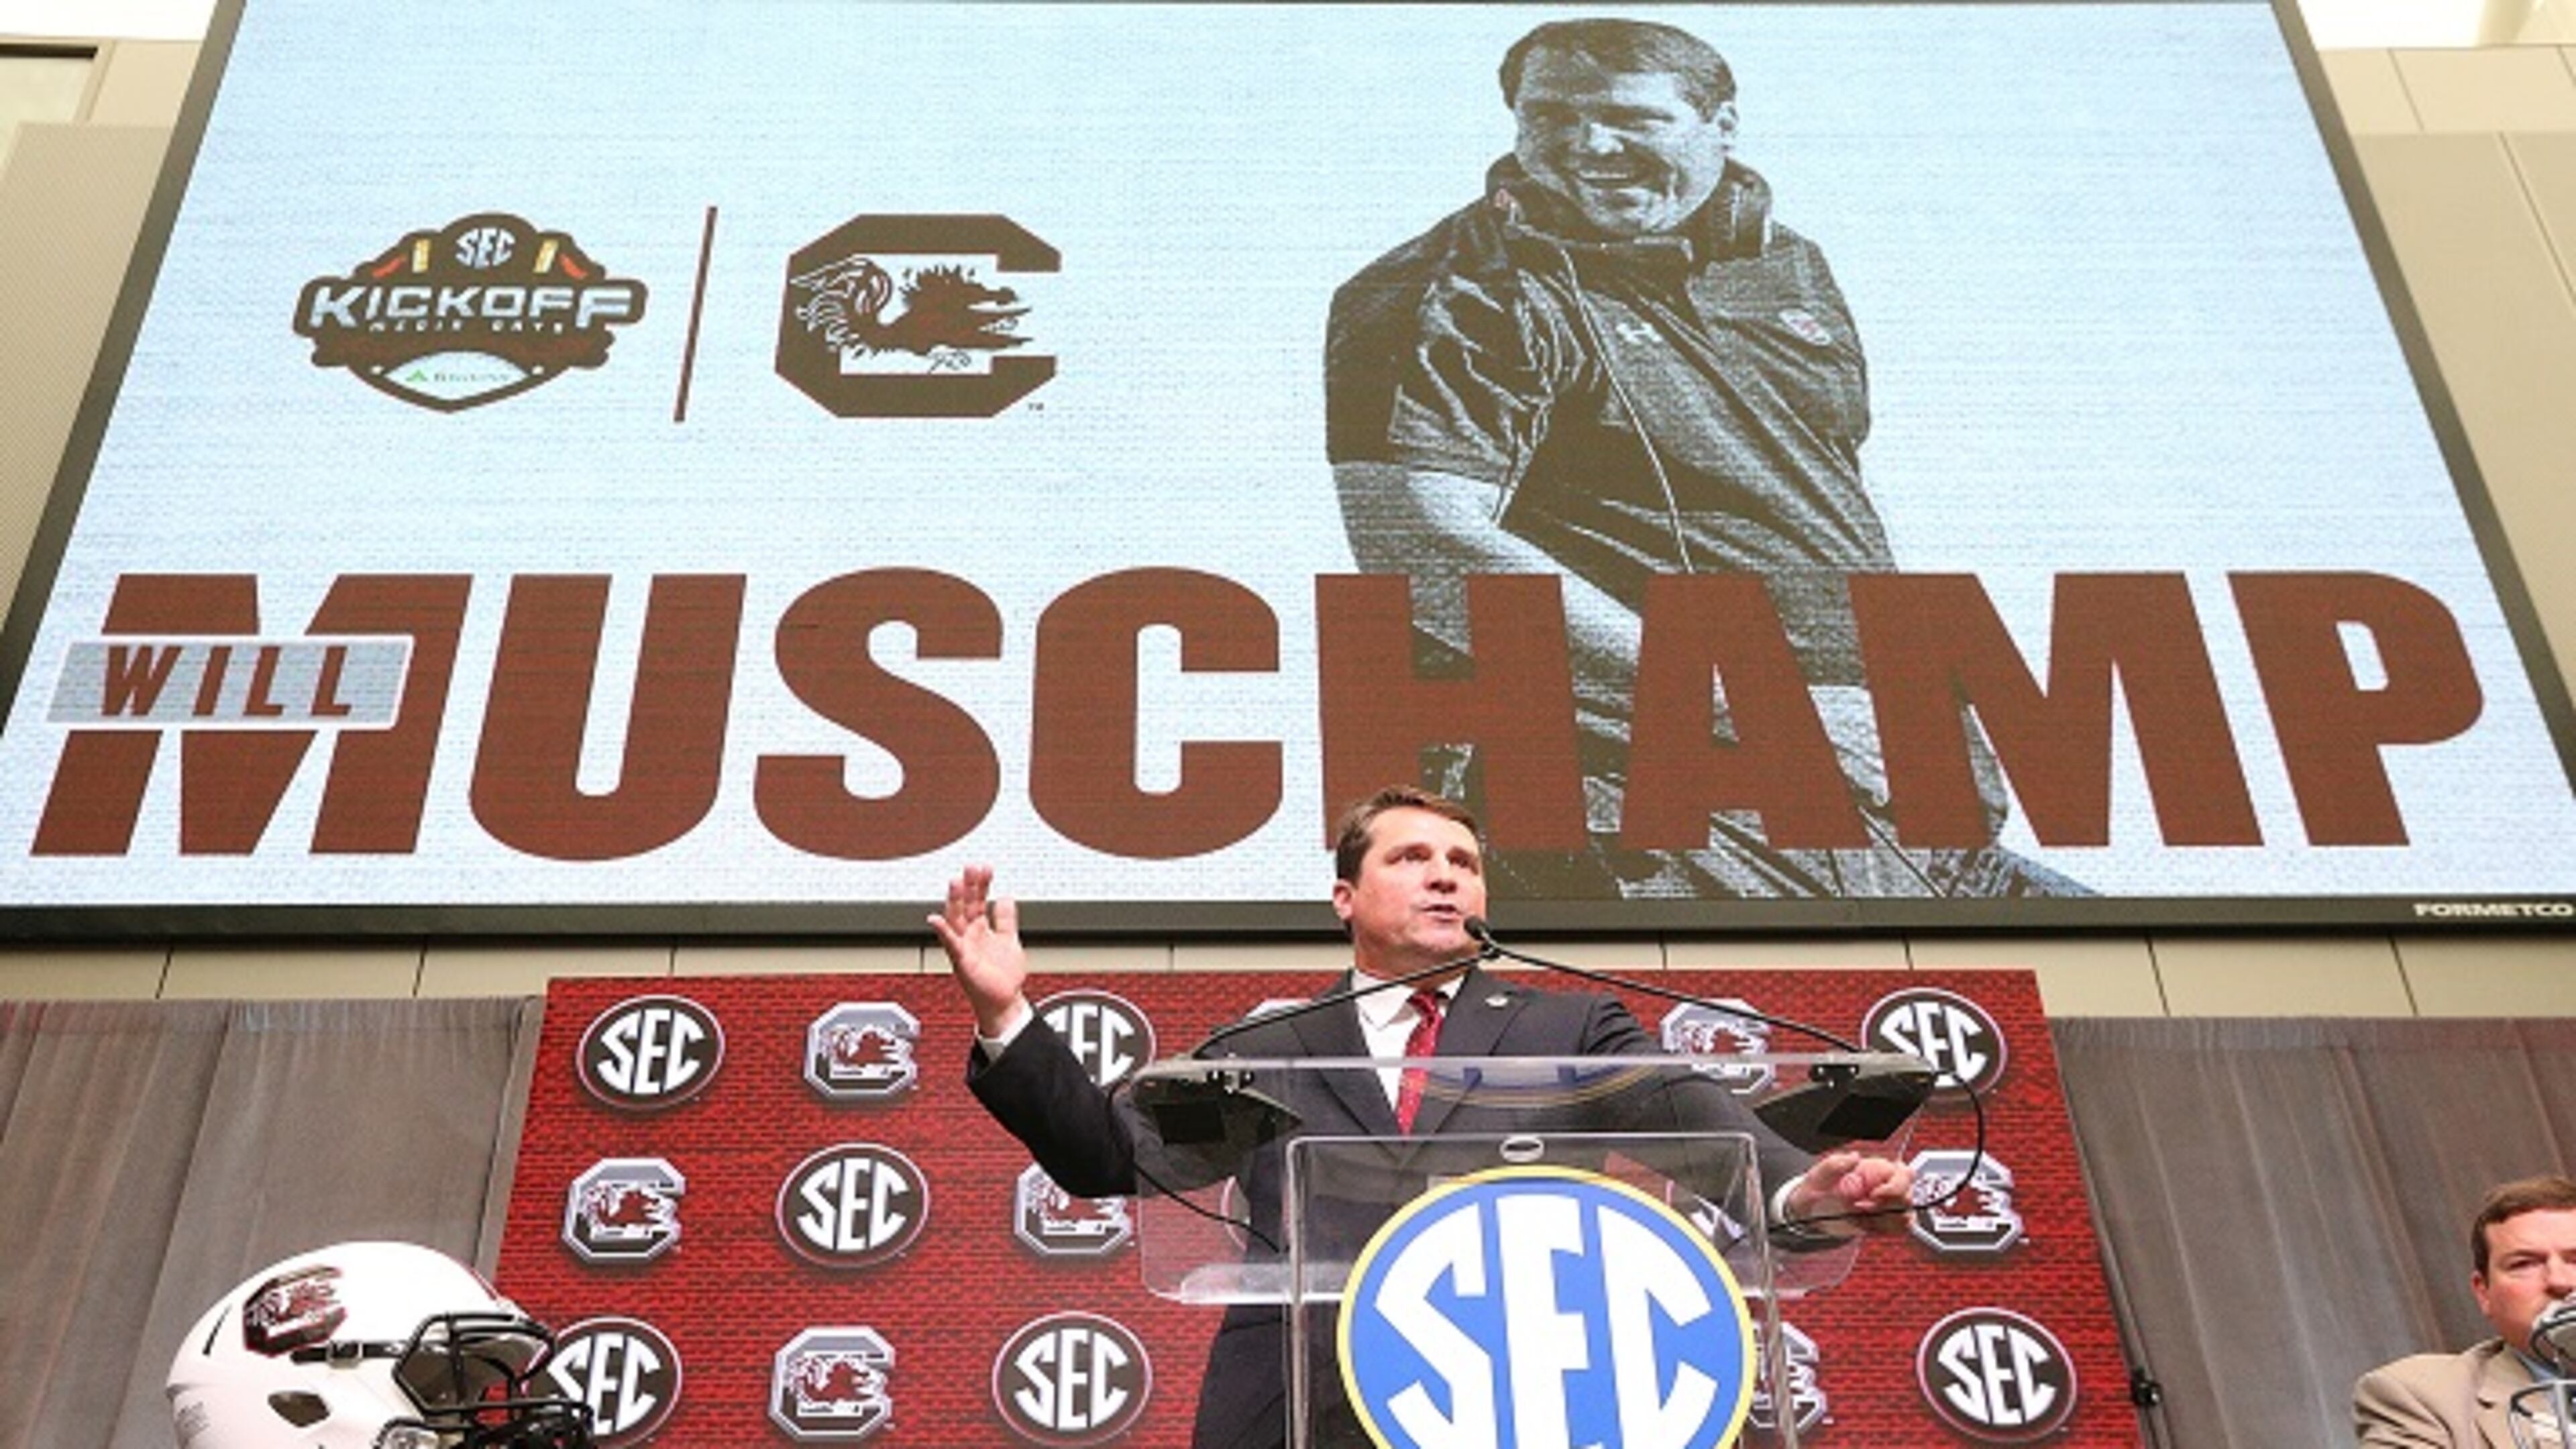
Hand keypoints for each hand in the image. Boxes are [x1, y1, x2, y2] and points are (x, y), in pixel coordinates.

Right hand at [928, 864, 1028, 1036]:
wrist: (1004, 1003)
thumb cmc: (1003, 977)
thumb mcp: (1008, 940)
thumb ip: (1006, 919)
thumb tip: (1006, 897)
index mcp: (980, 930)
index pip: (978, 901)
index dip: (981, 884)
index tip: (985, 868)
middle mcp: (969, 936)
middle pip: (966, 906)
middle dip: (967, 886)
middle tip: (970, 867)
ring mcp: (964, 948)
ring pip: (955, 920)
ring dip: (954, 901)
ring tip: (954, 883)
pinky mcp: (962, 963)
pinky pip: (951, 945)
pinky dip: (944, 932)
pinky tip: (936, 919)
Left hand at [1783, 1151, 1915, 1238]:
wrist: (1812, 1210)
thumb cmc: (1818, 1188)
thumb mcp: (1820, 1174)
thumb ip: (1836, 1164)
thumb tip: (1854, 1157)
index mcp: (1877, 1168)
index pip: (1903, 1174)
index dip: (1894, 1188)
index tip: (1873, 1196)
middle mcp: (1888, 1185)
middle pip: (1908, 1197)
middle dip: (1886, 1207)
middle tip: (1860, 1208)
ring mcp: (1889, 1204)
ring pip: (1905, 1216)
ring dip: (1881, 1221)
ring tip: (1857, 1217)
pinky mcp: (1887, 1220)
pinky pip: (1898, 1228)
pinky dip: (1881, 1230)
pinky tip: (1863, 1224)